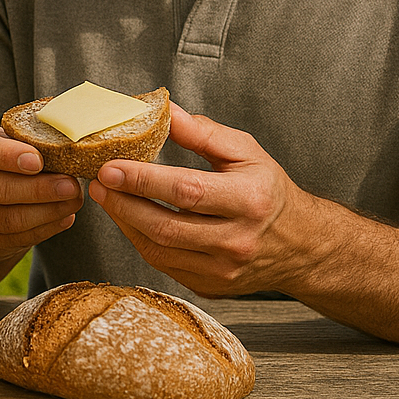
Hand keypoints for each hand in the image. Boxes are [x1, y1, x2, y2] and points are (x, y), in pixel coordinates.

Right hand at [0, 124, 82, 292]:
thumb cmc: (8, 160)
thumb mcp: (11, 142)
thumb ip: (32, 142)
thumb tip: (72, 147)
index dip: (8, 156)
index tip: (37, 160)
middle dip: (39, 189)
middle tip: (71, 185)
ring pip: (9, 219)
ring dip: (47, 212)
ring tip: (74, 201)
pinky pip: (16, 239)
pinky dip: (45, 229)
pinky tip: (65, 217)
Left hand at [88, 104, 315, 296]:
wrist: (301, 245)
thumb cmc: (268, 189)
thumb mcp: (246, 151)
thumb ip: (203, 132)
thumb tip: (164, 111)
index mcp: (249, 200)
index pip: (186, 190)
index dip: (143, 179)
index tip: (109, 166)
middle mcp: (238, 241)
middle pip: (166, 226)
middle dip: (123, 203)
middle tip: (97, 181)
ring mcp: (224, 270)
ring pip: (160, 250)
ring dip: (125, 222)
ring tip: (105, 196)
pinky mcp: (211, 287)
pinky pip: (165, 264)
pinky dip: (140, 240)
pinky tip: (128, 218)